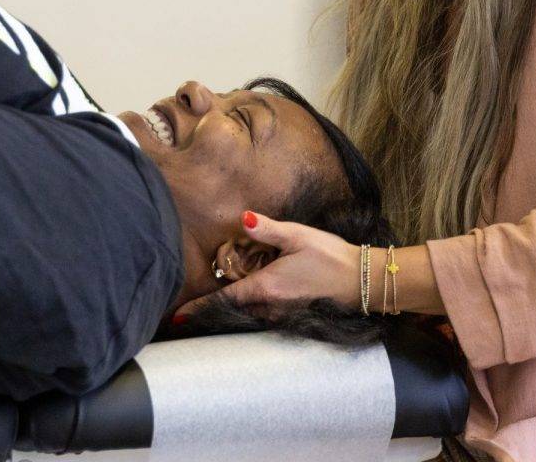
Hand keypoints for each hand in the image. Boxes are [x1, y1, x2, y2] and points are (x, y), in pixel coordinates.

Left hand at [174, 211, 361, 320]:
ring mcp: (281, 313)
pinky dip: (248, 308)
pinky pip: (261, 313)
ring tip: (211, 302)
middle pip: (232, 308)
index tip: (176, 317)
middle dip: (211, 308)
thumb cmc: (329, 256)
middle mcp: (269, 305)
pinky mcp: (291, 313)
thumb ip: (267, 229)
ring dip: (230, 307)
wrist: (359, 280)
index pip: (224, 299)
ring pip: (246, 312)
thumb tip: (241, 219)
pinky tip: (248, 296)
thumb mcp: (297, 235)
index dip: (199, 307)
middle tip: (187, 307)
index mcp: (266, 286)